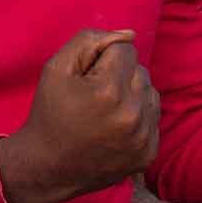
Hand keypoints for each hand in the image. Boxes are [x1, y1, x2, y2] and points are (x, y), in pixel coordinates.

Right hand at [0, 30, 158, 202]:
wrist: (48, 168)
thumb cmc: (50, 113)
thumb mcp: (57, 67)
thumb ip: (90, 40)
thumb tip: (129, 35)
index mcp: (109, 91)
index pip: (125, 50)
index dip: (102, 60)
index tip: (85, 80)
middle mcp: (132, 115)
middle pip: (140, 70)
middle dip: (118, 76)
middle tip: (92, 97)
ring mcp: (143, 138)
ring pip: (150, 93)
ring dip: (131, 95)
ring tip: (105, 111)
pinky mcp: (149, 153)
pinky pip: (154, 118)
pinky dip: (137, 118)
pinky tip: (114, 129)